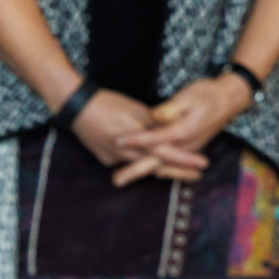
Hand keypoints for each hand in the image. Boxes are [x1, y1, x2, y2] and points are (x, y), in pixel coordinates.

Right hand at [65, 88, 206, 187]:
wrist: (75, 107)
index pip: (165, 152)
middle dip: (177, 171)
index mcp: (134, 138)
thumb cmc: (107, 102)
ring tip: (183, 171)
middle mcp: (124, 153)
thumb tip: (170, 128)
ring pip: (143, 166)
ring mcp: (113, 159)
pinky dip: (143, 161)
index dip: (185, 159)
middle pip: (156, 166)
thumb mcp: (136, 108)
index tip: (203, 165)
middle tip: (197, 176)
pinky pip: (130, 162)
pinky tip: (155, 160)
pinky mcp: (106, 159)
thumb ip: (154, 122)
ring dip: (162, 168)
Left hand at [112, 75, 249, 185]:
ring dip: (142, 172)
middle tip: (115, 180)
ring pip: (162, 164)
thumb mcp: (188, 96)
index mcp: (183, 131)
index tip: (117, 140)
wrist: (230, 99)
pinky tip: (140, 170)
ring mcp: (188, 149)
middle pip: (156, 160)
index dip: (135, 139)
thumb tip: (152, 116)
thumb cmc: (208, 94)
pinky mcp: (189, 148)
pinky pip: (169, 162)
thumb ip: (169, 109)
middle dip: (134, 170)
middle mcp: (186, 145)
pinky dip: (154, 168)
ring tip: (120, 179)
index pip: (154, 138)